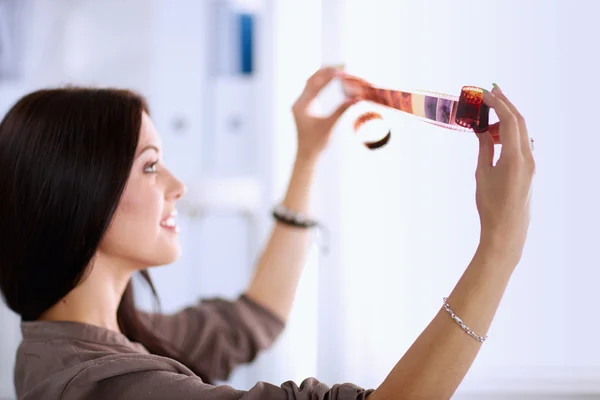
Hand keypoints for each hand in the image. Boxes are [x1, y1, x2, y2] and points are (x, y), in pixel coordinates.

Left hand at [292, 66, 355, 161]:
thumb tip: (355, 98)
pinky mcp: (303, 107)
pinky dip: (321, 84)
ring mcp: (300, 104)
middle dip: (326, 72)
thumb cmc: (317, 143)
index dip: (329, 75)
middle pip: (312, 79)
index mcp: (302, 105)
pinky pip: (311, 90)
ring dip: (324, 76)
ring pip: (311, 83)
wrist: (307, 155)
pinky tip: (331, 82)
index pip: (315, 83)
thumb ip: (342, 110)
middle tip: (341, 66)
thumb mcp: (331, 126)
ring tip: (338, 71)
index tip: (342, 70)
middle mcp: (299, 102)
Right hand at [475, 85, 534, 258]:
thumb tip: (482, 130)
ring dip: (505, 121)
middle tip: (491, 91)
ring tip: (486, 119)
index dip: (497, 103)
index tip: (484, 93)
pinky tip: (495, 138)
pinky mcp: (529, 170)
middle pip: (519, 121)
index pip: (509, 120)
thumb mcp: (482, 174)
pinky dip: (509, 135)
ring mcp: (531, 164)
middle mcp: (527, 157)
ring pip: (521, 132)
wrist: (507, 230)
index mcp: (514, 157)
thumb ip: (484, 148)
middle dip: (506, 104)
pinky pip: (521, 144)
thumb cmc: (490, 205)